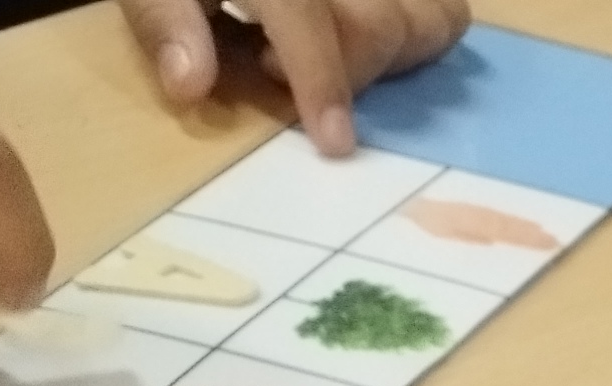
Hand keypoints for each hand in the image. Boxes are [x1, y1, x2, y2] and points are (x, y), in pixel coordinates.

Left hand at [120, 0, 472, 156]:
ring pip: (432, 18)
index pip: (308, 15)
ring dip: (391, 56)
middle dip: (345, 68)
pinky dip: (423, 40)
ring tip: (332, 51)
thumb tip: (190, 85)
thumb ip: (164, 20)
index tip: (335, 143)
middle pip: (381, 23)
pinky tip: (372, 46)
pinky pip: (447, 15)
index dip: (321, 79)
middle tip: (273, 62)